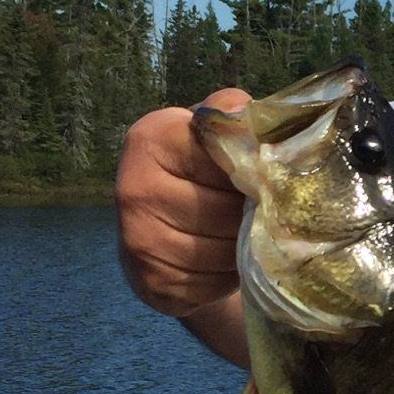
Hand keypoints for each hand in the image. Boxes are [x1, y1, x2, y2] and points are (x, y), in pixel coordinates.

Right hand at [115, 87, 250, 316]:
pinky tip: (223, 261)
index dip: (253, 170)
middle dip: (252, 213)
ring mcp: (139, 239)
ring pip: (226, 249)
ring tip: (242, 235)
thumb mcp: (212, 134)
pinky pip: (215, 282)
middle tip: (255, 210)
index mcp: (150, 138)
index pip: (227, 155)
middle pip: (227, 208)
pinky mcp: (153, 281)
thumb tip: (245, 112)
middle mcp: (134, 188)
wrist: (161, 232)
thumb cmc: (198, 174)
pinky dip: (229, 275)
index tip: (259, 174)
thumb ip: (233, 117)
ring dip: (245, 247)